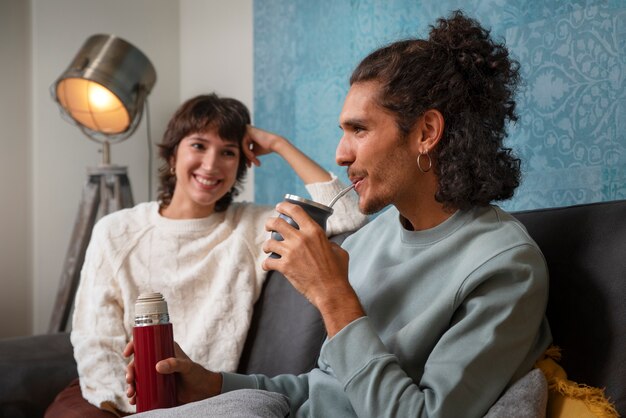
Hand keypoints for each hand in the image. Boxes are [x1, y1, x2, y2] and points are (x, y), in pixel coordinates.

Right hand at [124, 340, 221, 405]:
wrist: (202, 391)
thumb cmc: (196, 374)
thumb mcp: (187, 367)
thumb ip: (175, 364)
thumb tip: (157, 366)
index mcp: (164, 349)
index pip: (145, 344)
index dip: (133, 346)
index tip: (127, 353)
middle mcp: (157, 360)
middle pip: (137, 362)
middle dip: (130, 371)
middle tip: (130, 379)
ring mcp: (155, 374)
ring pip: (138, 377)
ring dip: (131, 385)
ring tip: (131, 394)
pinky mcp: (156, 387)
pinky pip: (142, 389)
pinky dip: (136, 395)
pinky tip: (134, 400)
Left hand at [242, 125, 287, 167]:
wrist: (275, 144)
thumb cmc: (266, 147)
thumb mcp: (254, 152)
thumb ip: (246, 153)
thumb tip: (238, 159)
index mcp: (247, 133)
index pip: (242, 147)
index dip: (245, 157)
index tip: (249, 165)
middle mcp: (246, 129)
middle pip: (241, 147)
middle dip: (246, 157)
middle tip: (250, 165)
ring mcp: (246, 129)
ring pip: (242, 146)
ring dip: (247, 156)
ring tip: (254, 160)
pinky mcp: (248, 131)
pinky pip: (244, 144)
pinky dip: (247, 152)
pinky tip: (253, 156)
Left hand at [262, 202, 363, 336]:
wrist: (331, 290)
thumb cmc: (337, 272)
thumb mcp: (338, 250)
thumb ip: (329, 242)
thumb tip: (324, 242)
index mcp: (314, 231)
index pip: (295, 211)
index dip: (284, 206)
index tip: (279, 207)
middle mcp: (300, 239)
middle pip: (277, 223)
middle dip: (269, 223)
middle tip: (269, 226)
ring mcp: (291, 252)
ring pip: (269, 242)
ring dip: (267, 244)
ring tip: (269, 248)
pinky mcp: (284, 267)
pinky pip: (268, 262)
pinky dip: (266, 264)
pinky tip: (268, 265)